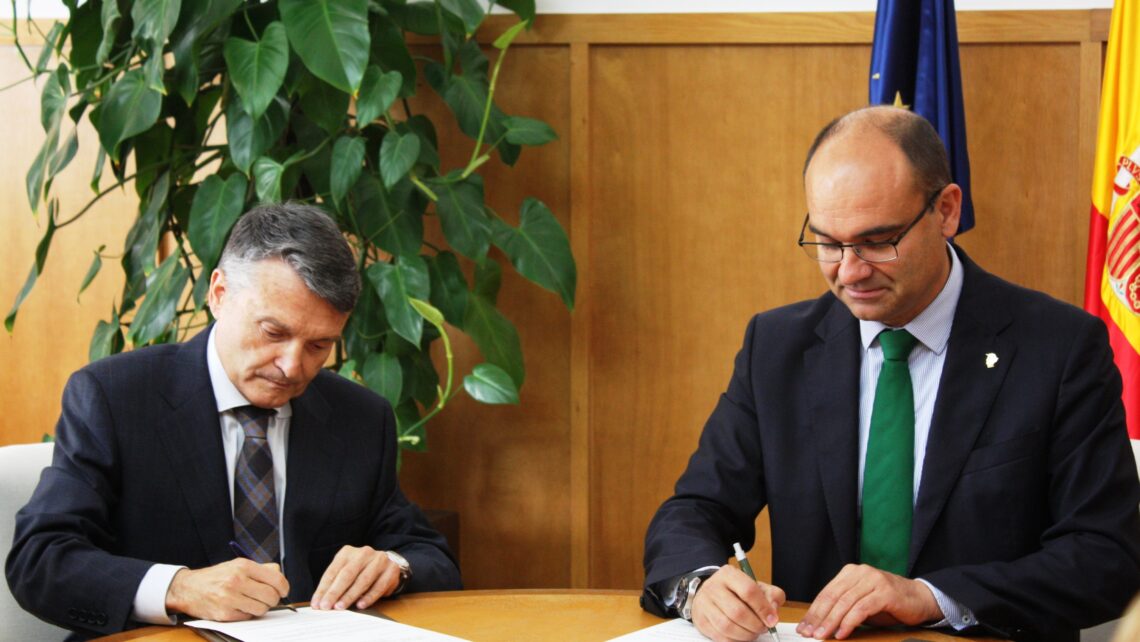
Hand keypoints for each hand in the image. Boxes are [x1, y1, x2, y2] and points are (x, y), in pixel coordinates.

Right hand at [165, 559, 288, 621]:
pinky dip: (248, 613)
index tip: (284, 591)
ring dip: (261, 608)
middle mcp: (236, 581)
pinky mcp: (224, 613)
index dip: (284, 587)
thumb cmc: (217, 576)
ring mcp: (229, 598)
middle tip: (268, 598)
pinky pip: (248, 617)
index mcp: (243, 566)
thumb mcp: (238, 565)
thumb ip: (261, 569)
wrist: (189, 588)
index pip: (276, 579)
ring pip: (261, 609)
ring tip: (253, 602)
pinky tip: (240, 606)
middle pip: (271, 596)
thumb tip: (279, 575)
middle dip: (273, 599)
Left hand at [311, 545, 401, 610]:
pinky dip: (369, 597)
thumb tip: (321, 601)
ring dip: (350, 595)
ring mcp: (379, 560)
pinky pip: (379, 586)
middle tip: (326, 606)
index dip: (323, 588)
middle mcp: (364, 553)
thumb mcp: (347, 571)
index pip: (333, 571)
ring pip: (363, 580)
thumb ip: (335, 583)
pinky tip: (360, 605)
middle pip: (347, 574)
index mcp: (348, 552)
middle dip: (334, 592)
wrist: (388, 563)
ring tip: (340, 607)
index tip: (317, 603)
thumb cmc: (362, 571)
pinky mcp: (391, 570)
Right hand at [689, 566, 785, 641]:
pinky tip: (741, 635)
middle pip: (737, 612)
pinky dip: (735, 640)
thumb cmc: (736, 591)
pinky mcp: (701, 620)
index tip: (772, 620)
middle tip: (763, 628)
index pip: (748, 591)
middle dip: (755, 625)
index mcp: (729, 574)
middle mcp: (713, 587)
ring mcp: (704, 604)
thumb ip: (771, 595)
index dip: (763, 608)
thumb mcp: (756, 586)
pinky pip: (720, 637)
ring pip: (727, 626)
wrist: (710, 593)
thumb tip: (773, 611)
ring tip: (753, 632)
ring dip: (746, 635)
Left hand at [796, 564, 941, 639]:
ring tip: (822, 636)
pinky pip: (862, 608)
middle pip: (833, 597)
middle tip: (809, 633)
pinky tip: (842, 633)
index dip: (813, 611)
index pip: (826, 593)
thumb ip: (842, 609)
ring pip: (845, 602)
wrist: (919, 599)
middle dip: (819, 618)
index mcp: (850, 573)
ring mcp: (873, 580)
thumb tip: (819, 625)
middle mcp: (860, 572)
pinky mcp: (885, 591)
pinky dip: (849, 622)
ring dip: (831, 622)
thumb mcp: (861, 603)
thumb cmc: (888, 603)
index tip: (803, 627)